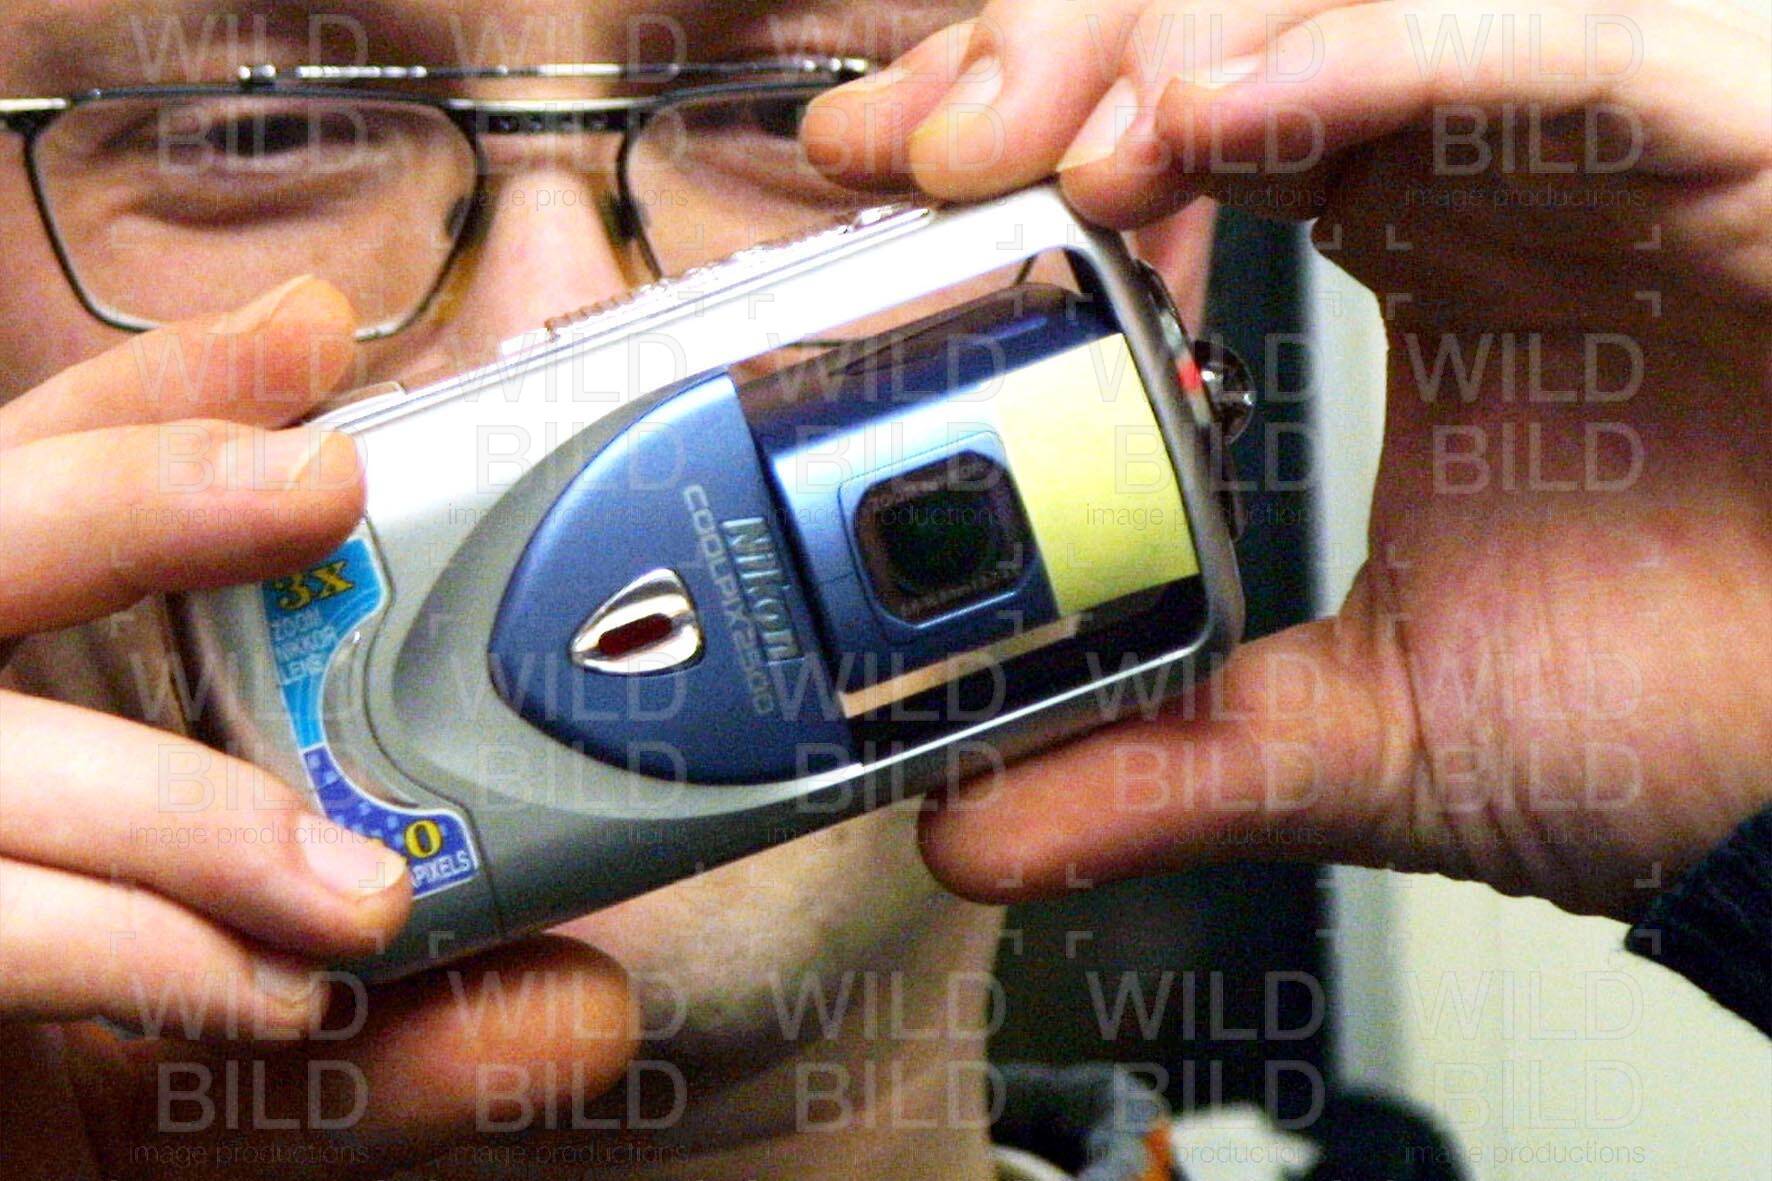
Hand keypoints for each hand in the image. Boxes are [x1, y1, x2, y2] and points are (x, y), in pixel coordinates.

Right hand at [0, 279, 633, 1177]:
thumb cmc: (98, 1077)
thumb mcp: (256, 1050)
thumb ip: (396, 1026)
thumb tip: (598, 1007)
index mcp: (14, 689)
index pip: (47, 476)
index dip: (164, 395)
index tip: (313, 334)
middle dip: (147, 491)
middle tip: (327, 482)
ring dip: (191, 808)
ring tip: (372, 894)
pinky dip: (132, 952)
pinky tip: (274, 995)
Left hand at [803, 0, 1771, 918]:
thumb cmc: (1687, 722)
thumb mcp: (1367, 737)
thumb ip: (1169, 758)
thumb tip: (969, 828)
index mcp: (1414, 239)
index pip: (1179, 110)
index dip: (1017, 122)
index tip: (873, 183)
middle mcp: (1484, 158)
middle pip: (1227, 22)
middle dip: (1050, 57)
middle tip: (919, 156)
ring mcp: (1590, 131)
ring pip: (1350, 0)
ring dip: (1170, 42)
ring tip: (1038, 151)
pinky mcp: (1716, 131)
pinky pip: (1529, 45)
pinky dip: (1367, 60)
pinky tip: (1213, 121)